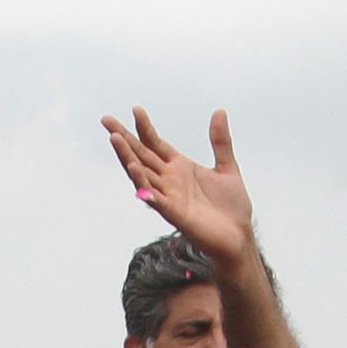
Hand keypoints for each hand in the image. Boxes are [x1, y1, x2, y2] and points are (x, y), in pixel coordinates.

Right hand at [101, 106, 255, 267]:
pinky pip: (156, 200)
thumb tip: (219, 112)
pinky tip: (134, 171)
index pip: (156, 144)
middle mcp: (170, 181)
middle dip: (124, 138)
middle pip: (142, 156)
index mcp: (180, 168)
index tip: (135, 109)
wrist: (240, 238)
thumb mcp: (227, 167)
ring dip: (128, 157)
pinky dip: (144, 187)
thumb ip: (220, 142)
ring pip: (142, 175)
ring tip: (115, 139)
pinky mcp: (176, 215)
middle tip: (107, 120)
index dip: (145, 128)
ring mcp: (170, 198)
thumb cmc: (232, 209)